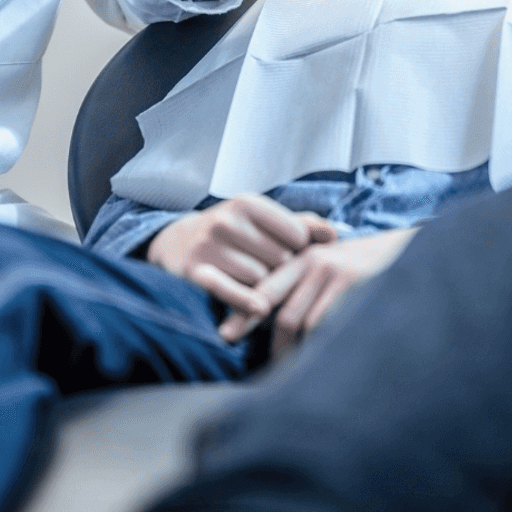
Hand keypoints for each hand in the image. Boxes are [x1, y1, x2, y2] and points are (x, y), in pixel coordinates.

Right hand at [147, 194, 336, 315]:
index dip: (298, 249)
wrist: (178, 242)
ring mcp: (208, 246)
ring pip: (259, 279)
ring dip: (261, 286)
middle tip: (266, 268)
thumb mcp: (263, 221)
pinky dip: (245, 300)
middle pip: (279, 259)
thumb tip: (334, 234)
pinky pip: (228, 290)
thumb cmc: (235, 233)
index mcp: (247, 203)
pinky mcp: (195, 272)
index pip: (297, 235)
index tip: (288, 251)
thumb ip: (301, 225)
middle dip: (279, 269)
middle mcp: (226, 221)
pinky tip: (259, 308)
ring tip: (249, 278)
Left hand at [219, 229, 417, 354]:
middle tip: (275, 372)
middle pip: (283, 315)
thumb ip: (308, 286)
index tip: (226, 336)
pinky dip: (325, 346)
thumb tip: (281, 327)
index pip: (266, 289)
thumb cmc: (372, 267)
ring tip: (303, 373)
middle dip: (276, 349)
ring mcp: (334, 271)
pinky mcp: (352, 282)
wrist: (416, 250)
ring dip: (303, 354)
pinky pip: (328, 326)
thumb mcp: (336, 266)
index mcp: (305, 257)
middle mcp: (314, 261)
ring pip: (304, 325)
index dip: (244, 314)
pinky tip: (331, 357)